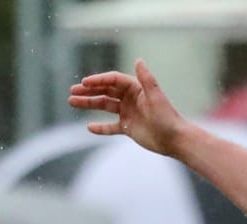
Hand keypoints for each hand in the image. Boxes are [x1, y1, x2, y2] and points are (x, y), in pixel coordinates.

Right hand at [68, 60, 188, 156]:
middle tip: (72, 92)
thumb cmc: (167, 117)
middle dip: (89, 91)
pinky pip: (110, 126)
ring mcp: (128, 113)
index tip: (84, 83)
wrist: (174, 139)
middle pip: (105, 92)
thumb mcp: (155, 97)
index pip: (113, 81)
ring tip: (72, 102)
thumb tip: (138, 60)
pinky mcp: (128, 128)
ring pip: (105, 106)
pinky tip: (89, 126)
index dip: (98, 80)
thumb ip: (146, 79)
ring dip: (89, 104)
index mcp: (136, 88)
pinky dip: (100, 127)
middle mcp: (130, 99)